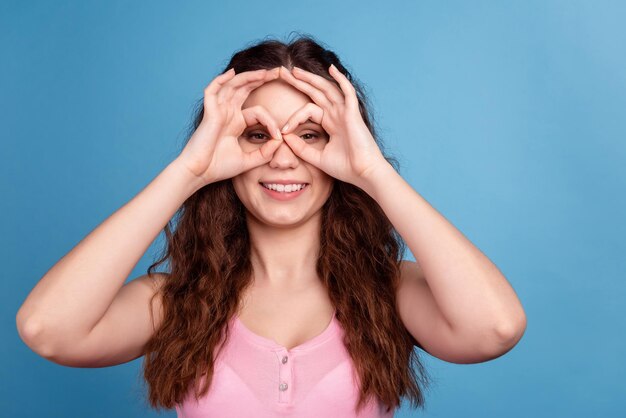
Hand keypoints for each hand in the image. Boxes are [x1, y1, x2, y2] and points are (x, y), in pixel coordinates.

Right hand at [176, 67, 284, 184]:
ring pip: (233, 86)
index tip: (279, 136)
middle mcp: (228, 113)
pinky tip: (232, 73)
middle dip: (261, 79)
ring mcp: (218, 111)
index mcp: (236, 123)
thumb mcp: (249, 160)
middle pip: (245, 89)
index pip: (258, 111)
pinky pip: (212, 91)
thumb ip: (265, 152)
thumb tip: (280, 141)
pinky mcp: (209, 113)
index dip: (271, 121)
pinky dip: (220, 80)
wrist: (200, 173)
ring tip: (265, 72)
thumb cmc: (219, 167)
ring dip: (248, 77)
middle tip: (278, 72)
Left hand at [276, 65, 389, 189]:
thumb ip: (301, 148)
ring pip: (326, 89)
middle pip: (315, 92)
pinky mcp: (353, 113)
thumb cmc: (345, 168)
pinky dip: (340, 79)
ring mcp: (345, 112)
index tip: (282, 130)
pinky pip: (347, 92)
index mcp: (330, 123)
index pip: (308, 110)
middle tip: (282, 72)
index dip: (293, 118)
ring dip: (311, 78)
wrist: (363, 173)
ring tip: (295, 70)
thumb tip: (284, 136)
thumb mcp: (317, 158)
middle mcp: (337, 114)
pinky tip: (331, 69)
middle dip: (299, 82)